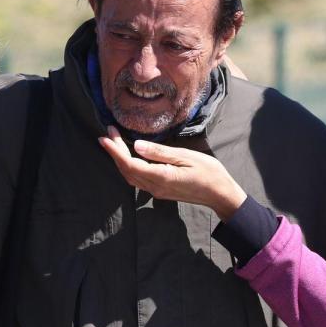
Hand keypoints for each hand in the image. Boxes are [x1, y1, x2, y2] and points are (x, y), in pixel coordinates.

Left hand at [98, 126, 247, 219]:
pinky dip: (128, 167)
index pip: (130, 163)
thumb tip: (136, 145)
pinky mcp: (160, 191)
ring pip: (130, 176)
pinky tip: (128, 157)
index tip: (105, 136)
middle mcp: (154, 187)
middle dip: (114, 151)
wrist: (219, 194)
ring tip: (113, 143)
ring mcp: (156, 191)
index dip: (115, 150)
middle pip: (126, 170)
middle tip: (108, 132)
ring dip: (119, 160)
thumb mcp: (186, 156)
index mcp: (160, 177)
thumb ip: (159, 152)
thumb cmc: (208, 172)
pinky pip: (137, 179)